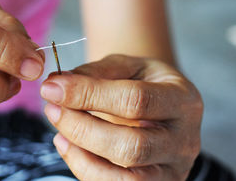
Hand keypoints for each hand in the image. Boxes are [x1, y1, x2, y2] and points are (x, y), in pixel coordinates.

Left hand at [40, 55, 202, 180]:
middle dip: (82, 129)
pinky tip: (67, 145)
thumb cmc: (142, 82)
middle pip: (131, 146)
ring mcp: (172, 170)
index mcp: (181, 100)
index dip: (89, 94)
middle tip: (52, 109)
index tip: (53, 88)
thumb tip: (57, 85)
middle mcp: (183, 140)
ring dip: (81, 155)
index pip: (135, 101)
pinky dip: (83, 168)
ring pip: (125, 179)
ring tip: (58, 131)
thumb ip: (95, 73)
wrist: (162, 106)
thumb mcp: (127, 66)